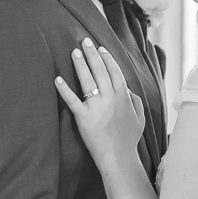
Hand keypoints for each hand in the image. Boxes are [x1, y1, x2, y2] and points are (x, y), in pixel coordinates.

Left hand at [55, 39, 145, 165]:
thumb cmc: (129, 139)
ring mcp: (96, 107)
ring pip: (87, 81)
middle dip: (92, 54)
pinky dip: (64, 89)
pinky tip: (58, 79)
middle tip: (84, 41)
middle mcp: (110, 98)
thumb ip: (135, 101)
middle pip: (100, 70)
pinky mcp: (83, 117)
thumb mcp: (140, 118)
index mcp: (123, 96)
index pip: (114, 71)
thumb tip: (128, 91)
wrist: (119, 157)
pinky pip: (72, 100)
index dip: (107, 58)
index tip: (101, 48)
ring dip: (80, 65)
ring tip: (74, 52)